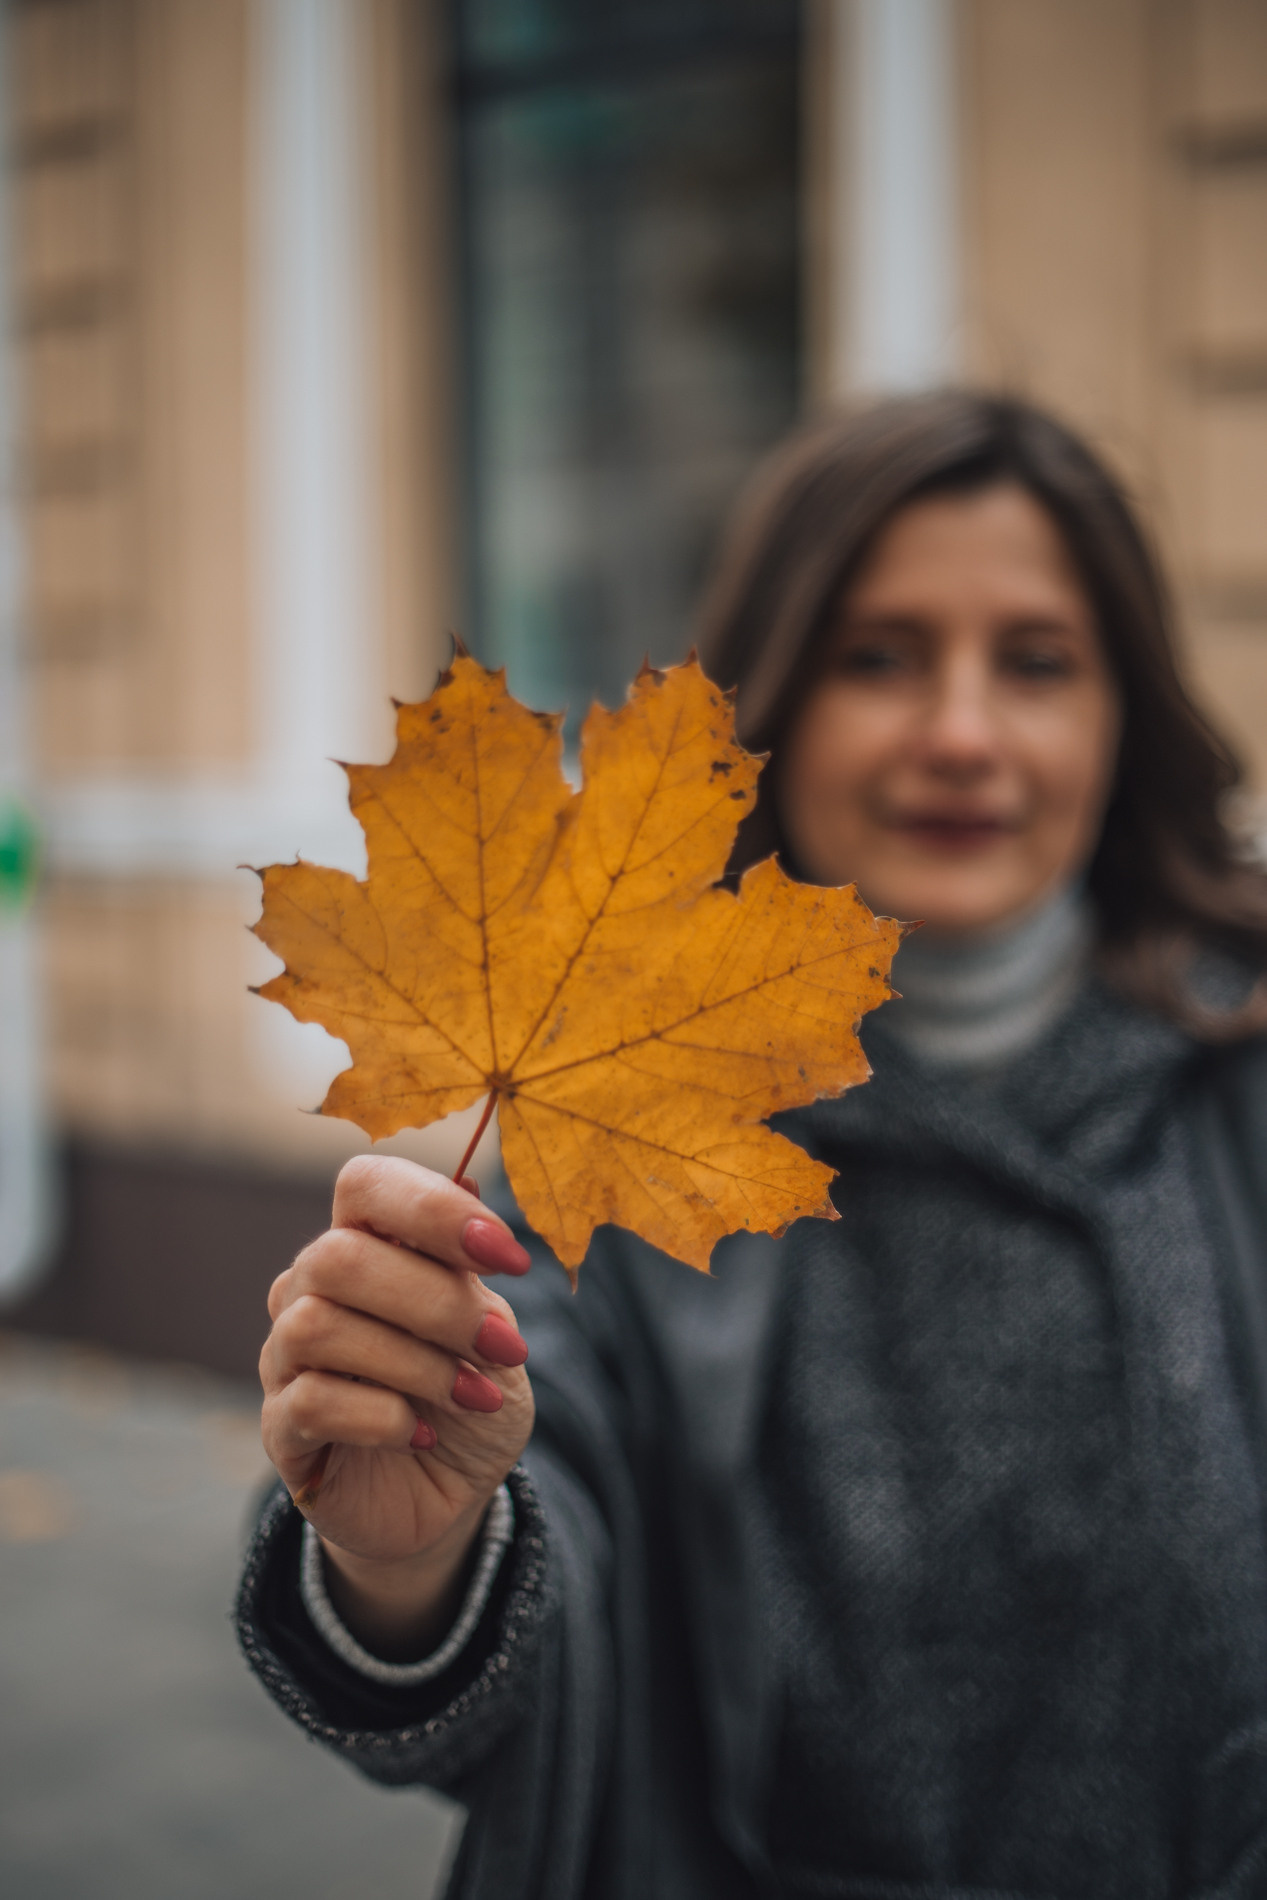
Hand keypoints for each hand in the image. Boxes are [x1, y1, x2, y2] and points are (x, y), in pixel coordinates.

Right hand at [260, 1155, 534, 1654]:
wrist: (449, 1494)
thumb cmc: (469, 1395)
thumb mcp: (492, 1333)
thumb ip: (472, 1274)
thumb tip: (467, 1186)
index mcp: (366, 1245)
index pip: (364, 1186)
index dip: (432, 1209)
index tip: (509, 1258)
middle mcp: (311, 1289)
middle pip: (339, 1257)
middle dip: (437, 1302)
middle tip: (504, 1348)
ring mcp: (286, 1358)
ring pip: (319, 1326)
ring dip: (416, 1363)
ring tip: (473, 1396)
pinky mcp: (280, 1427)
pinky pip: (311, 1400)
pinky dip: (381, 1416)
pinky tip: (422, 1433)